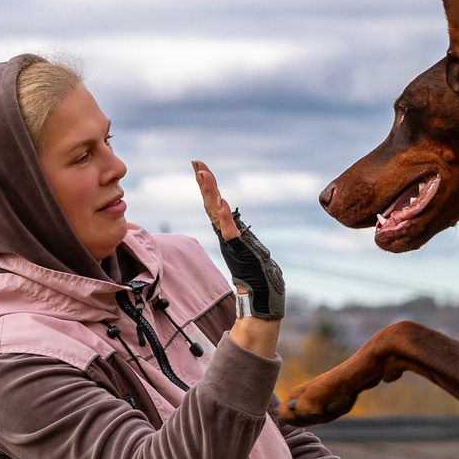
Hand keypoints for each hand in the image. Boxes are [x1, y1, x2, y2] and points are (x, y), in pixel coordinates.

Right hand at [191, 161, 284, 321]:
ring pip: (217, 213)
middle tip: (196, 163)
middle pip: (211, 203)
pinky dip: (225, 216)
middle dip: (204, 182)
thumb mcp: (246, 247)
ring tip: (204, 174)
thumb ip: (238, 237)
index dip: (207, 186)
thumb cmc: (255, 274)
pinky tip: (221, 202)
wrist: (261, 296)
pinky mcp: (237, 249)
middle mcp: (225, 234)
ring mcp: (230, 241)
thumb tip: (234, 228)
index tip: (200, 167)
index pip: (214, 203)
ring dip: (210, 193)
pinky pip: (230, 230)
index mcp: (227, 231)